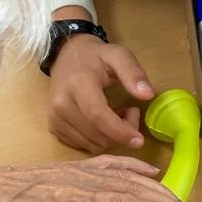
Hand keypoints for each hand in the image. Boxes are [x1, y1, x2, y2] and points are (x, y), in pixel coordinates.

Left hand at [0, 156, 193, 201]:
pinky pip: (103, 163)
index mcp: (62, 200)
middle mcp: (72, 182)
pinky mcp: (66, 169)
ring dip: (149, 184)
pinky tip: (146, 170)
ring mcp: (70, 172)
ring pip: (117, 174)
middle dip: (159, 199)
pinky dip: (127, 165)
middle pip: (124, 187)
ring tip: (177, 197)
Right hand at [48, 35, 155, 152]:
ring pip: (92, 144)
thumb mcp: (118, 55)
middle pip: (97, 135)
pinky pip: (83, 146)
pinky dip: (99, 139)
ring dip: (111, 137)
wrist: (66, 56)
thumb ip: (133, 73)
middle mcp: (61, 105)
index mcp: (78, 84)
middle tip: (131, 112)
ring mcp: (55, 118)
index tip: (138, 140)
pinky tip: (103, 122)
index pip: (98, 115)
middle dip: (121, 132)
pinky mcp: (54, 128)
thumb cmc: (95, 57)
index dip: (120, 131)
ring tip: (117, 114)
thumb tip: (148, 95)